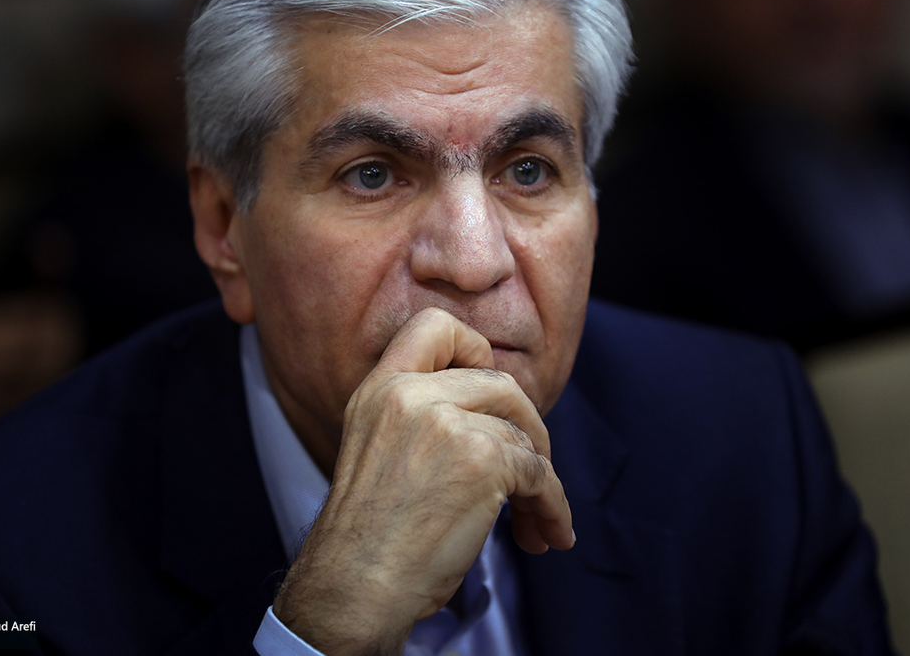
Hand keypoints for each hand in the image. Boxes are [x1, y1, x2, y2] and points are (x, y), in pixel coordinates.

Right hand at [272, 307, 573, 655]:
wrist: (357, 584)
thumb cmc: (370, 534)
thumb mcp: (377, 446)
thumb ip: (422, 414)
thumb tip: (497, 414)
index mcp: (381, 388)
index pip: (435, 325)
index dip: (474, 348)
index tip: (488, 392)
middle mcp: (412, 395)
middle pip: (502, 383)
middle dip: (529, 429)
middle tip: (531, 470)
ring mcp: (449, 424)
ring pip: (525, 436)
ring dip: (541, 482)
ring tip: (534, 520)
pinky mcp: (484, 459)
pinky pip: (541, 475)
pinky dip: (553, 507)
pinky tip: (549, 533)